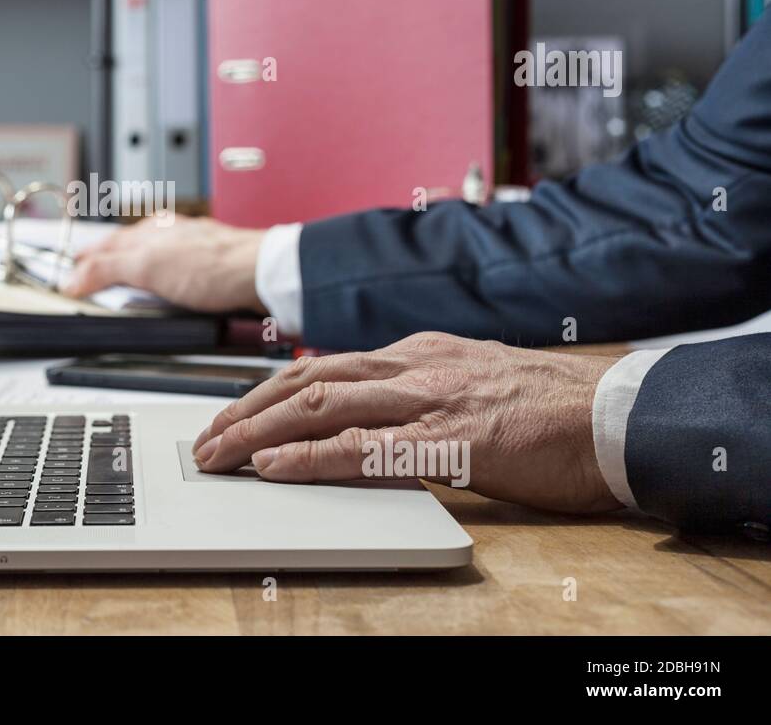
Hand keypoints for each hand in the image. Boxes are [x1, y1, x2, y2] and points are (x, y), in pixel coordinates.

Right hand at [62, 215, 266, 313]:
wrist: (262, 275)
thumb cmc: (214, 264)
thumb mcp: (147, 266)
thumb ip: (108, 269)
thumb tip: (74, 276)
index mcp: (151, 232)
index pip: (108, 245)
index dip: (87, 259)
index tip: (71, 272)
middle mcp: (171, 237)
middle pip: (130, 246)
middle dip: (109, 257)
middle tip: (90, 271)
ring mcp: (193, 251)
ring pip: (156, 256)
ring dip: (137, 265)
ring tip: (125, 277)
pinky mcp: (212, 270)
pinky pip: (180, 271)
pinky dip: (165, 278)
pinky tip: (170, 288)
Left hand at [192, 332, 621, 513]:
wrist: (616, 414)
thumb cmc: (549, 407)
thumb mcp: (471, 381)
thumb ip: (419, 389)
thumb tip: (368, 409)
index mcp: (418, 353)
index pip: (322, 367)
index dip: (267, 393)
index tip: (233, 417)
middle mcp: (413, 366)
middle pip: (306, 381)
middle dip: (245, 411)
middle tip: (205, 440)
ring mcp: (428, 399)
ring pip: (320, 405)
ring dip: (258, 432)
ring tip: (219, 454)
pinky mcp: (450, 440)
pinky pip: (364, 448)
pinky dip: (309, 458)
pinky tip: (275, 469)